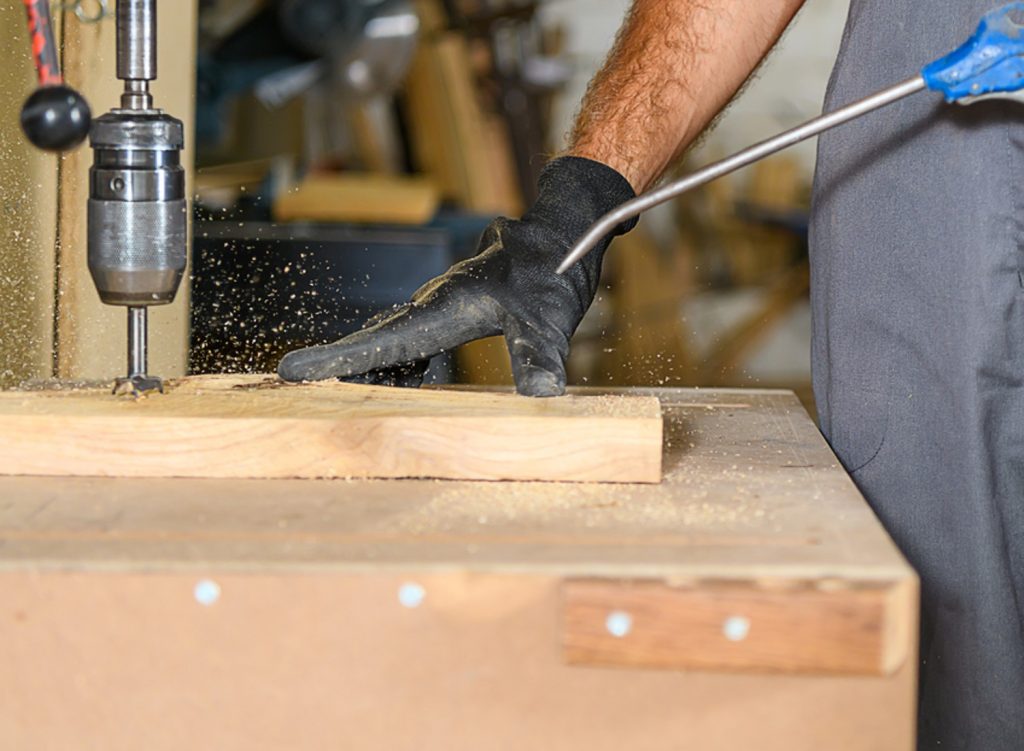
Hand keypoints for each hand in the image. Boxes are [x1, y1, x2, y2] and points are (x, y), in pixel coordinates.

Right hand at [277, 156, 635, 395]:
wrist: (561, 234)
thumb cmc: (552, 274)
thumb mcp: (549, 320)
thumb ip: (539, 356)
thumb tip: (540, 395)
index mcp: (445, 308)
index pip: (382, 342)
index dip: (337, 360)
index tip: (291, 371)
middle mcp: (433, 305)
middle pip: (376, 343)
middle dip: (338, 366)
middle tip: (295, 388)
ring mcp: (440, 306)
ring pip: (391, 340)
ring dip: (366, 367)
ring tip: (339, 396)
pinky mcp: (451, 310)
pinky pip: (412, 339)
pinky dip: (396, 361)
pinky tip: (398, 381)